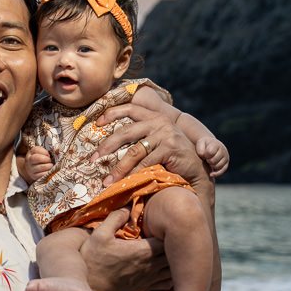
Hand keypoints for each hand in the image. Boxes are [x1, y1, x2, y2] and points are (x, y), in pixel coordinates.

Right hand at [23, 146, 53, 181]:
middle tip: (50, 161)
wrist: (33, 168)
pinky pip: (41, 175)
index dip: (44, 152)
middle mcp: (29, 160)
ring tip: (51, 166)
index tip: (49, 154)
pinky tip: (50, 171)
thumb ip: (50, 151)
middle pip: (36, 158)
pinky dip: (47, 173)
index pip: (36, 150)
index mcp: (31, 153)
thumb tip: (57, 150)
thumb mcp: (43, 153)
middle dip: (46, 159)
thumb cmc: (41, 159)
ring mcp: (31, 169)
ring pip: (39, 167)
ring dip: (48, 166)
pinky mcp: (34, 176)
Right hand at [79, 209, 171, 290]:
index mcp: (143, 251)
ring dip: (176, 259)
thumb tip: (128, 207)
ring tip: (171, 250)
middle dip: (176, 243)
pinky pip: (168, 283)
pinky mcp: (146, 286)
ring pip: (175, 269)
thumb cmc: (94, 261)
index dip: (171, 230)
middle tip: (171, 233)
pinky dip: (172, 275)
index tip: (166, 223)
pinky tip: (166, 267)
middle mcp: (151, 265)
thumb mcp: (99, 235)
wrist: (90, 289)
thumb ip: (115, 218)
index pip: (169, 239)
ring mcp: (150, 277)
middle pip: (176, 254)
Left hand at [91, 101, 205, 187]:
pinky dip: (134, 174)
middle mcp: (160, 121)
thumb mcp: (157, 141)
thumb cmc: (172, 157)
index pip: (130, 108)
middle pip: (126, 131)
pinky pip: (146, 163)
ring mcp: (166, 134)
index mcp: (155, 116)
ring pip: (134, 151)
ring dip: (118, 168)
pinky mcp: (170, 148)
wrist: (196, 169)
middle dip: (106, 146)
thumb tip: (110, 144)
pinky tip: (125, 183)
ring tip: (108, 181)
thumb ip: (141, 137)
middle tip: (93, 159)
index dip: (112, 113)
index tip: (96, 123)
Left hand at [197, 137, 229, 176]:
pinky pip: (223, 170)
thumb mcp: (200, 143)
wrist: (210, 145)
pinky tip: (210, 174)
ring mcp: (225, 157)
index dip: (205, 155)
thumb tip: (203, 156)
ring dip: (211, 166)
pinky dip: (216, 173)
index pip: (210, 152)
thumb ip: (200, 149)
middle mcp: (223, 150)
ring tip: (208, 161)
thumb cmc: (204, 145)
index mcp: (216, 145)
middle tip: (206, 158)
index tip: (203, 154)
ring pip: (218, 166)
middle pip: (213, 161)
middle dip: (208, 161)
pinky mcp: (226, 163)